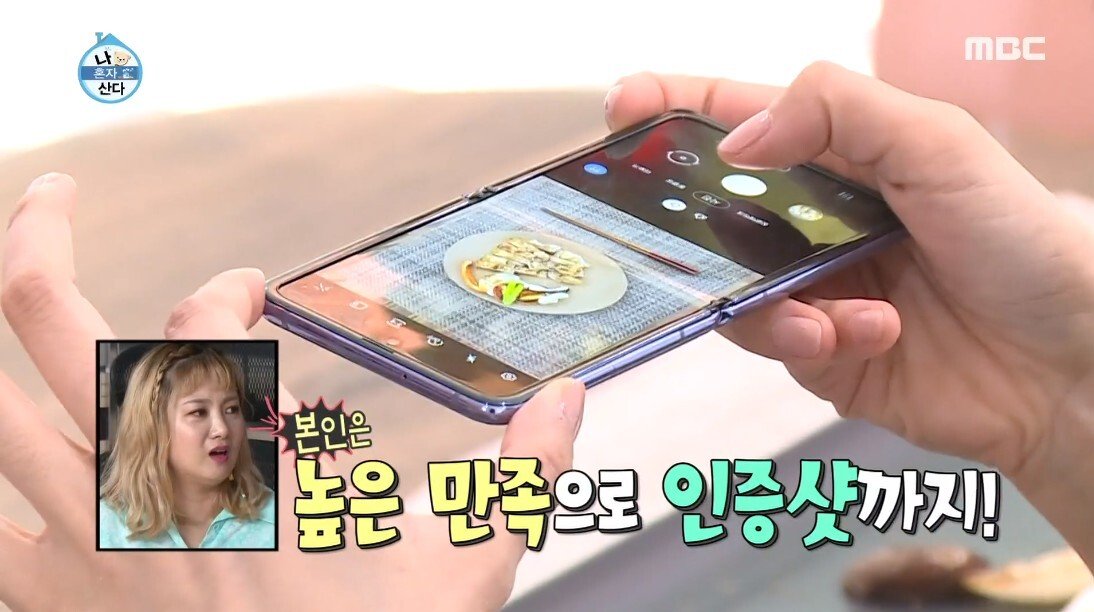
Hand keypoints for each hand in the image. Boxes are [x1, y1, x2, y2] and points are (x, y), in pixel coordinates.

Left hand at [0, 173, 585, 609]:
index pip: (201, 319)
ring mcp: (88, 547)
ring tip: (20, 308)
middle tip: (54, 198)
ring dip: (8, 358)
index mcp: (251, 458)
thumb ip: (521, 471)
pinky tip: (28, 481)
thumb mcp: (469, 564)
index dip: (221, 285)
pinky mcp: (57, 607)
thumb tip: (566, 398)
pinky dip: (8, 496)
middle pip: (48, 322)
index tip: (247, 285)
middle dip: (38, 238)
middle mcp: (147, 487)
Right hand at [606, 64, 1093, 558]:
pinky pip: (775, 341)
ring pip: (732, 286)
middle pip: (716, 207)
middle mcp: (817, 220)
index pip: (742, 117)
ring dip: (771, 299)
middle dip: (684, 218)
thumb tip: (739, 136)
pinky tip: (873, 333)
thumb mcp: (938, 145)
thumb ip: (838, 113)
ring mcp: (813, 285)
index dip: (676, 107)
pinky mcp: (820, 351)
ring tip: (831, 312)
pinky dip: (812, 337)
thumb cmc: (1022, 241)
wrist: (1066, 365)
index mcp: (844, 154)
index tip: (623, 106)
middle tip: (659, 224)